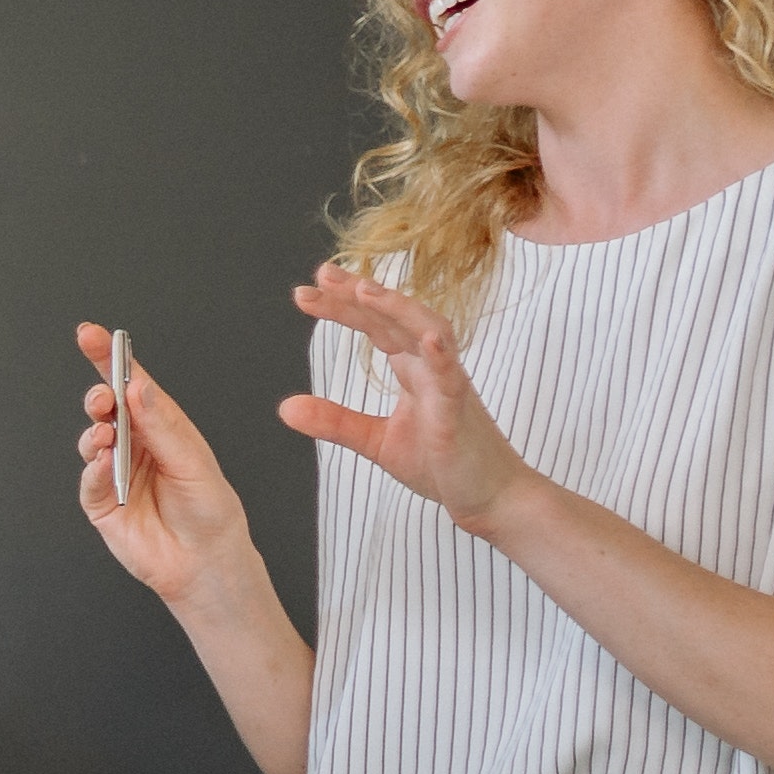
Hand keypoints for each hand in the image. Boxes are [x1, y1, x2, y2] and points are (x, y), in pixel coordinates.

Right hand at [72, 321, 263, 605]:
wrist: (205, 563)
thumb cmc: (210, 511)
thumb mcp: (193, 462)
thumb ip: (163, 426)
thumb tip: (140, 389)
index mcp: (161, 426)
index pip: (132, 384)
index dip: (110, 358)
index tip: (93, 336)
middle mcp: (135, 445)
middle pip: (106, 409)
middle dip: (98, 397)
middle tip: (103, 398)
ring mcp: (115, 472)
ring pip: (91, 440)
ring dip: (95, 433)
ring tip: (107, 437)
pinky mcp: (101, 502)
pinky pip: (87, 480)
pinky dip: (92, 470)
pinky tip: (104, 467)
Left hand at [281, 267, 537, 526]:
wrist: (488, 498)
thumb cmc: (442, 464)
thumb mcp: (376, 441)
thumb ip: (335, 422)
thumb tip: (285, 407)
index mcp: (413, 370)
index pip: (376, 326)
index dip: (346, 305)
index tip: (308, 290)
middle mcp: (432, 367)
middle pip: (394, 319)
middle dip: (359, 294)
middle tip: (321, 275)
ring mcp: (449, 385)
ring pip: (428, 331)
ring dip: (398, 309)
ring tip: (365, 290)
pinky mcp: (460, 413)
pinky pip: (453, 377)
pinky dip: (441, 355)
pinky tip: (425, 339)